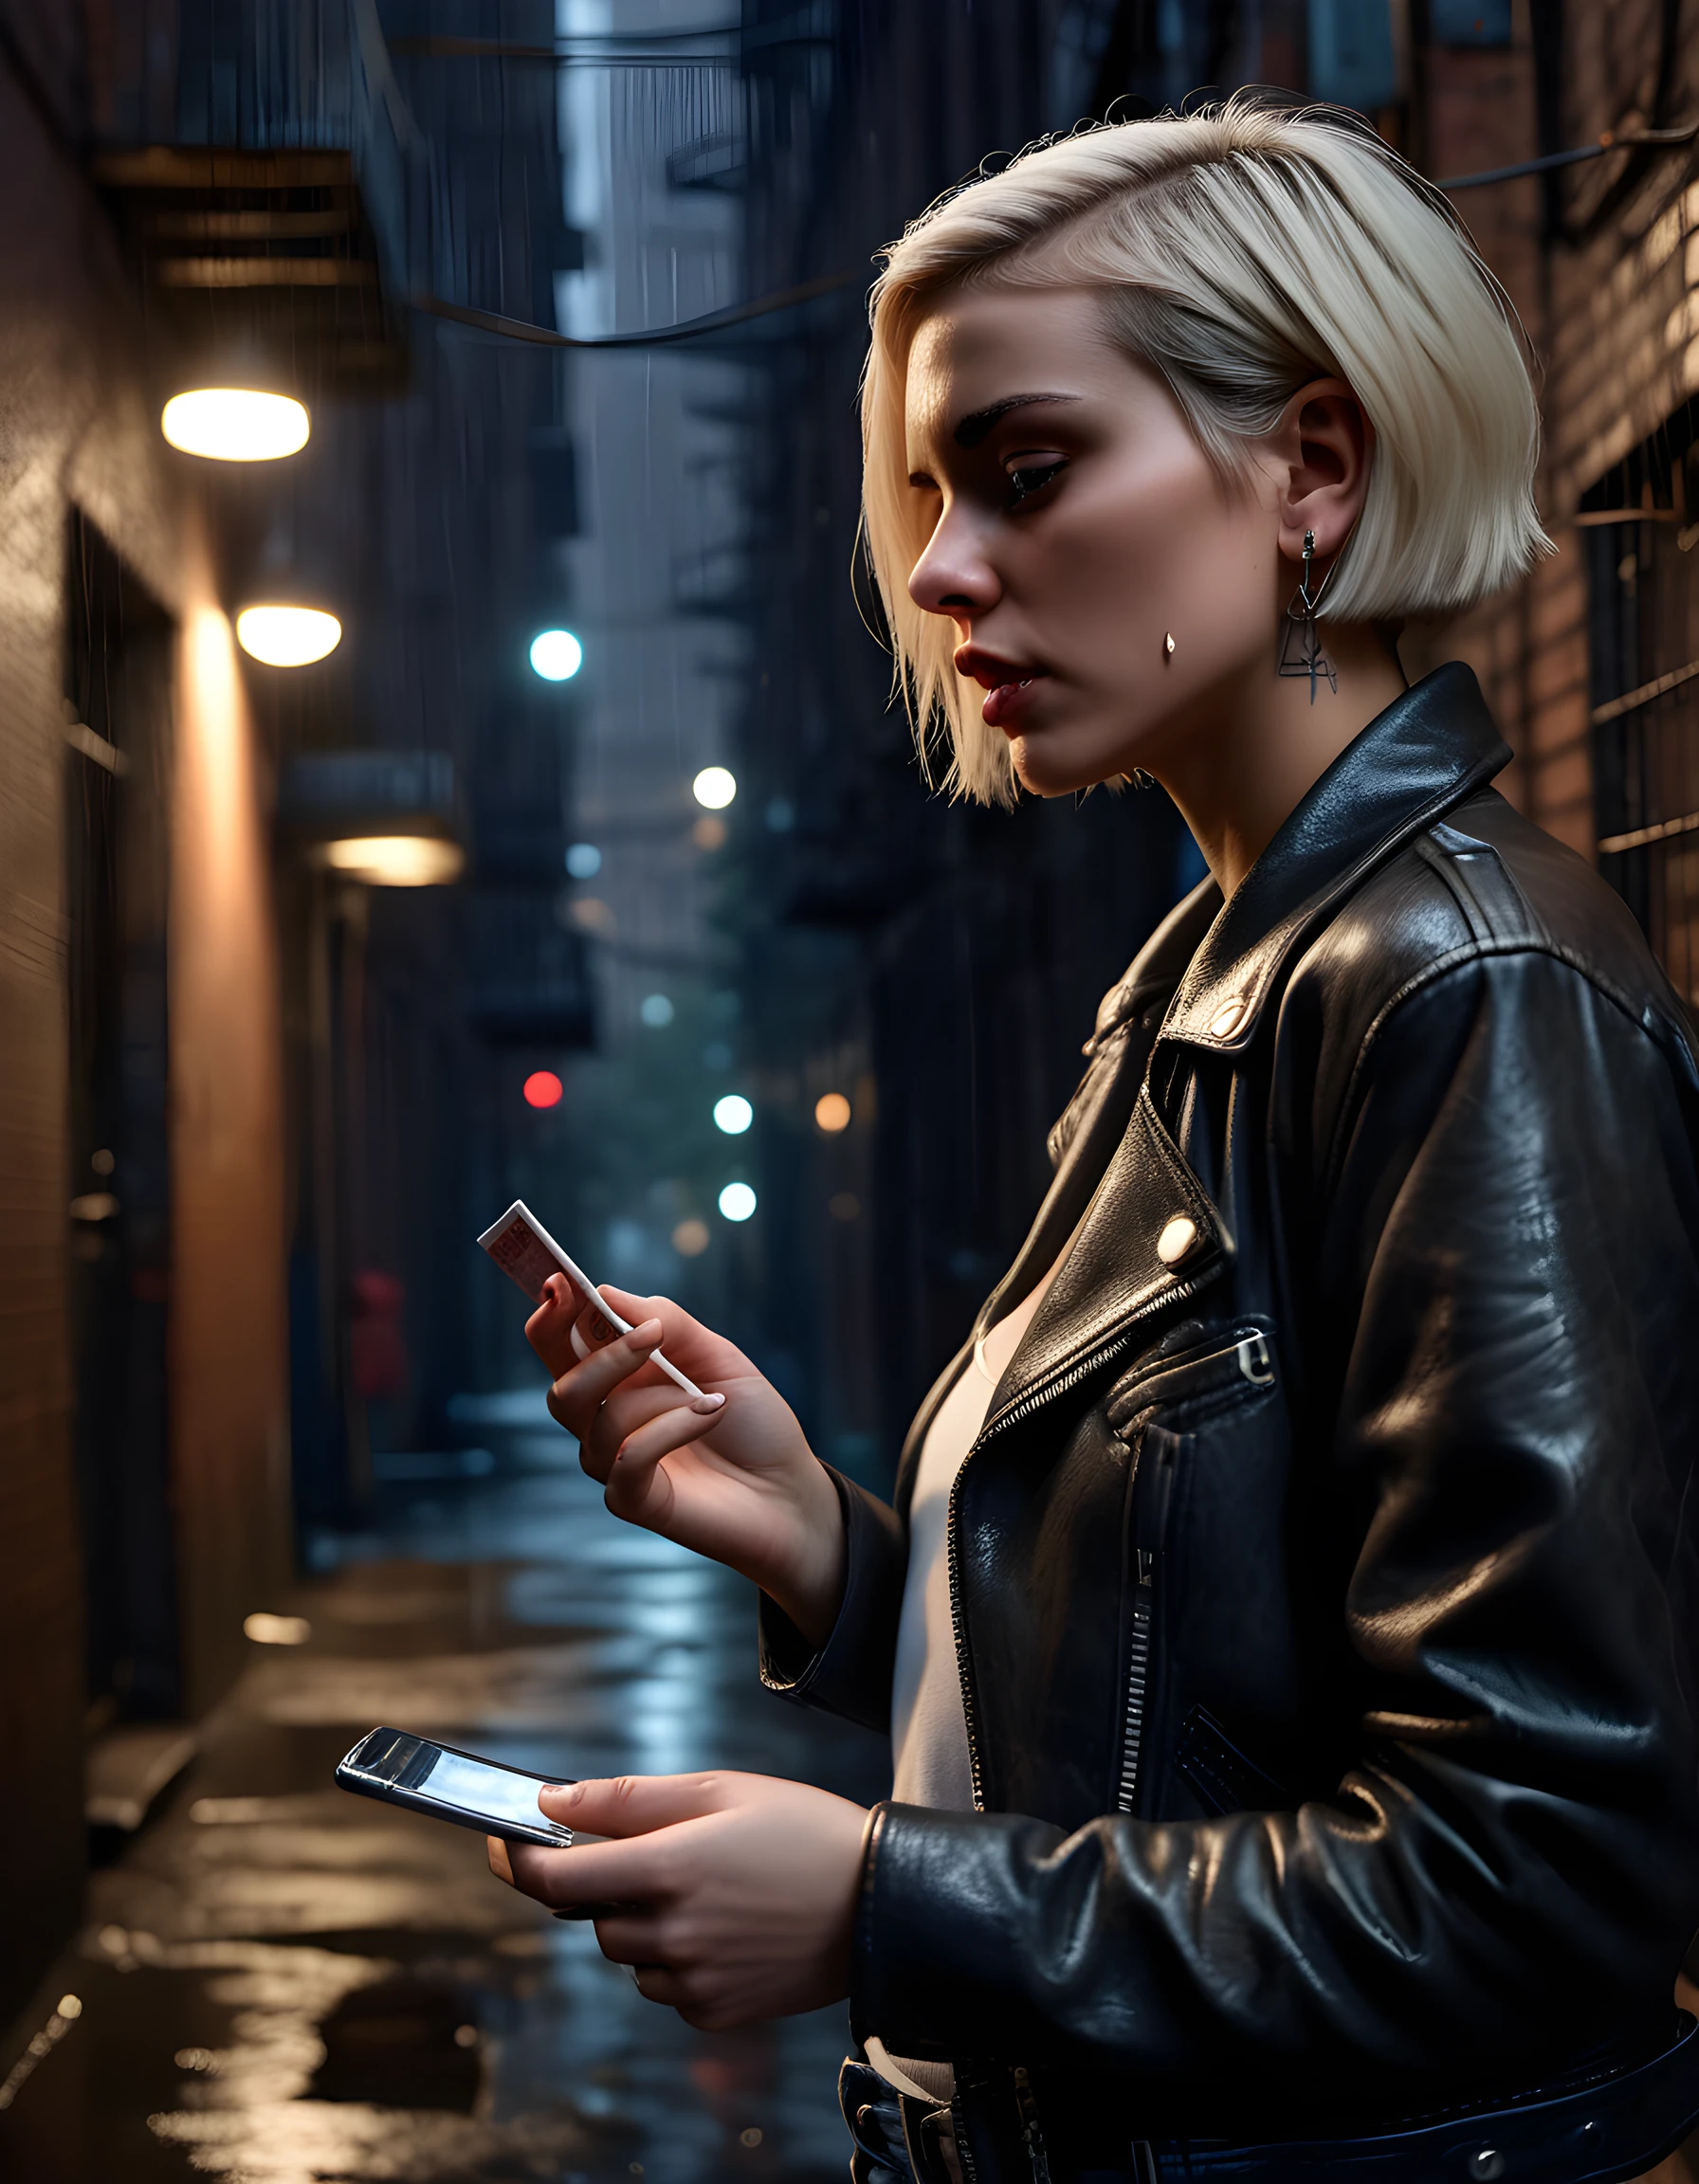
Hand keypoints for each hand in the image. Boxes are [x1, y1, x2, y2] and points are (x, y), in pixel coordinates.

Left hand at [486, 1772, 867, 2029]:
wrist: (879, 1902)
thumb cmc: (803, 1832)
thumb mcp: (720, 1791)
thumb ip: (628, 1799)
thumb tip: (552, 1802)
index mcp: (670, 1867)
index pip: (556, 1877)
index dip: (517, 1859)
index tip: (501, 1842)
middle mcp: (674, 1931)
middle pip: (593, 1917)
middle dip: (608, 1888)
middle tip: (662, 1859)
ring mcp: (693, 1979)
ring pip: (626, 1956)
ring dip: (642, 1926)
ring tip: (707, 1893)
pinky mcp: (714, 2013)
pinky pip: (664, 1989)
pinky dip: (675, 1963)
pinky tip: (723, 1931)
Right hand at [526, 1276, 843, 1642]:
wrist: (789, 1488)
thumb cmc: (751, 1420)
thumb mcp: (718, 1356)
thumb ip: (669, 1323)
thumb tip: (605, 1293)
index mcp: (618, 1378)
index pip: (560, 1344)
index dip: (551, 1314)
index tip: (558, 1282)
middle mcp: (605, 1420)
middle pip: (562, 1387)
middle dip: (602, 1356)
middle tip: (651, 1335)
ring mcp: (613, 1462)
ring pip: (599, 1420)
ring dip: (659, 1398)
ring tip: (709, 1397)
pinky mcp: (630, 1499)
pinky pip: (628, 1457)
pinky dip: (672, 1429)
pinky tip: (711, 1417)